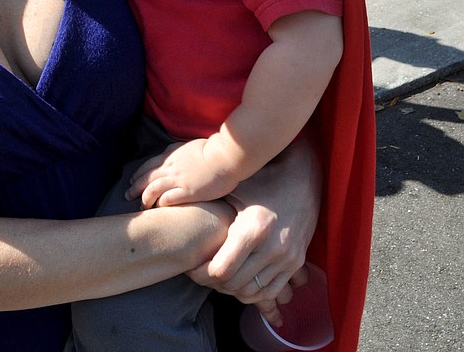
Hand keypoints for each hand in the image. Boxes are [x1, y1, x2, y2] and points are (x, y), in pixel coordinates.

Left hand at [126, 139, 236, 207]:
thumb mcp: (188, 146)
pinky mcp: (188, 192)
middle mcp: (170, 168)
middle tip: (127, 196)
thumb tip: (171, 156)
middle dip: (134, 188)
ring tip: (142, 206)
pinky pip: (167, 200)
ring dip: (145, 199)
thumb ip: (177, 153)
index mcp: (170, 156)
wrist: (224, 156)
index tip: (132, 181)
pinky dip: (160, 204)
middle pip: (145, 178)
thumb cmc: (212, 150)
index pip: (147, 165)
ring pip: (152, 190)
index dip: (138, 174)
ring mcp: (178, 180)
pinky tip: (159, 209)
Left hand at [186, 141, 319, 312]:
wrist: (302, 179)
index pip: (222, 270)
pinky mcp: (296, 263)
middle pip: (235, 284)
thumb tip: (169, 204)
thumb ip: (209, 204)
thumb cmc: (262, 180)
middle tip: (199, 274)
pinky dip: (252, 292)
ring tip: (217, 278)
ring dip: (231, 290)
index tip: (191, 267)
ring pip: (252, 292)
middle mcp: (272, 248)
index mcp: (253, 228)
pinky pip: (270, 290)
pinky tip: (238, 281)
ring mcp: (287, 259)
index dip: (201, 274)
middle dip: (212, 284)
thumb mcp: (234, 189)